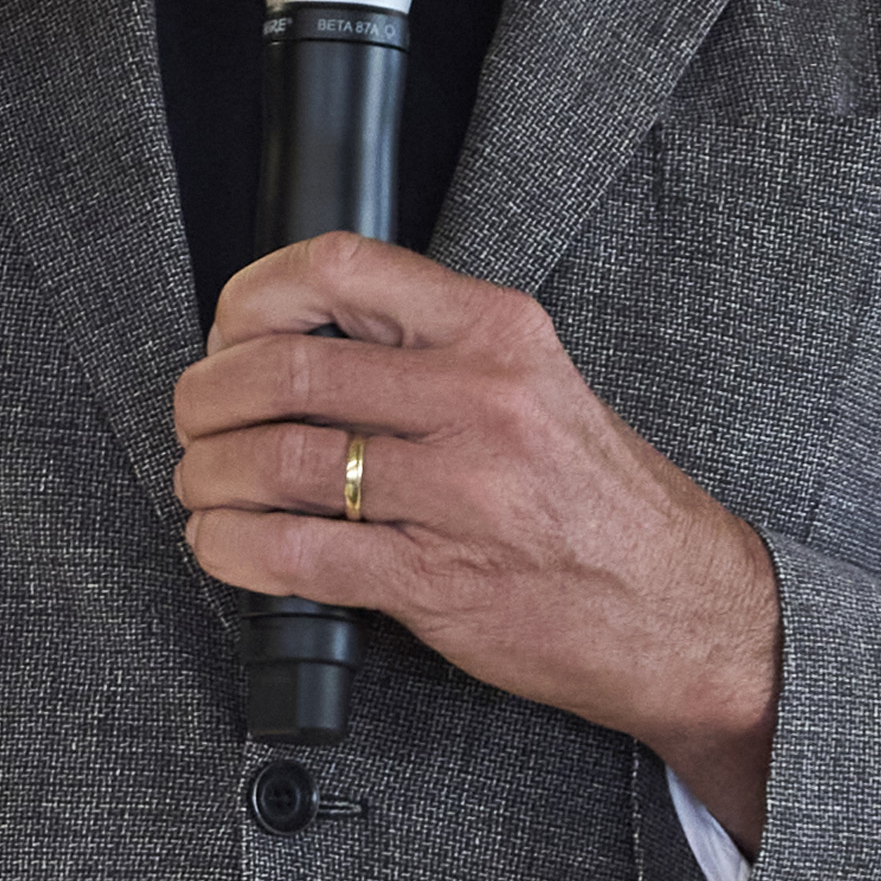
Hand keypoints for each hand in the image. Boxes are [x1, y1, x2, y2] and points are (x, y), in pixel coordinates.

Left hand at [174, 232, 784, 836]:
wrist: (685, 611)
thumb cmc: (606, 505)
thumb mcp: (538, 385)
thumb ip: (433, 354)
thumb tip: (300, 344)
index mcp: (499, 333)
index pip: (339, 269)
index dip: (250, 297)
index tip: (227, 332)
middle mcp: (480, 400)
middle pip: (286, 370)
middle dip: (207, 398)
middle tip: (196, 421)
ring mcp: (461, 493)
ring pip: (277, 464)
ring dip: (210, 477)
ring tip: (204, 486)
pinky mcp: (438, 580)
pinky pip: (297, 557)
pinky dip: (234, 550)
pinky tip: (224, 545)